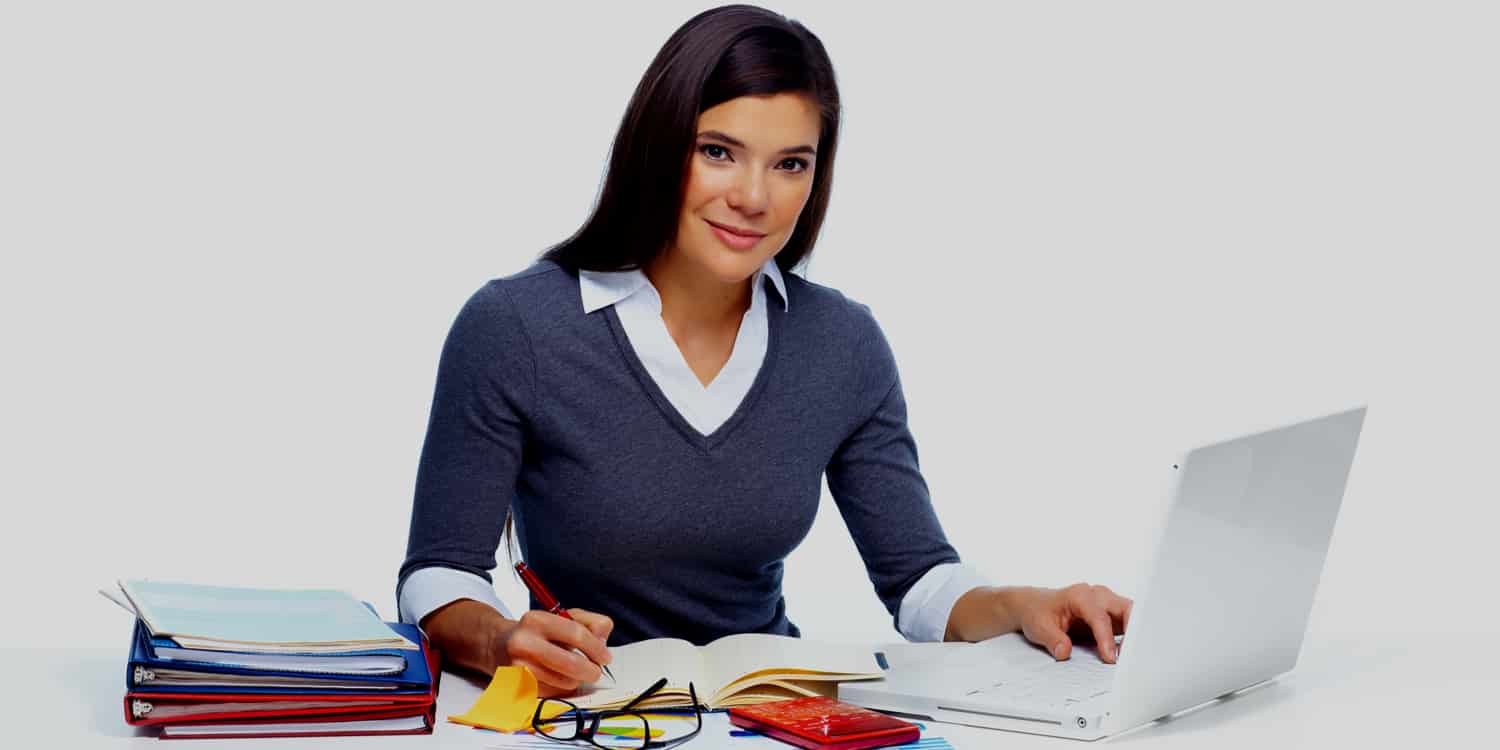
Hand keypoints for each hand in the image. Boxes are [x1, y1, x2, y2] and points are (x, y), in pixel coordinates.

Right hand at [495, 608, 613, 696]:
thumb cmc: (537, 631)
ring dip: (576, 680)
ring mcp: (518, 667)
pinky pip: (552, 694)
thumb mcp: (562, 617)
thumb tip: (602, 640)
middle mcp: (523, 643)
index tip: (605, 657)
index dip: (596, 648)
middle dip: (591, 670)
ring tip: (573, 672)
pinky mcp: (517, 687)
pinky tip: (557, 678)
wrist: (496, 645)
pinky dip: (561, 688)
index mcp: (537, 620)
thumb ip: (589, 622)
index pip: (576, 634)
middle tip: (596, 671)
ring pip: (564, 682)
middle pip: (571, 663)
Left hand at [1017, 584, 1131, 662]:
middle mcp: (1097, 596)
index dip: (1106, 638)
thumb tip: (1065, 652)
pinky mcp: (1109, 614)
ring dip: (1134, 634)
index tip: (1110, 658)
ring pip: (1131, 614)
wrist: (1033, 606)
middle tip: (1131, 655)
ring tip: (1131, 656)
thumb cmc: (1037, 612)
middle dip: (1133, 630)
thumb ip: (1053, 639)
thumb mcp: (1038, 627)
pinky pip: (1127, 623)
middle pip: (1125, 608)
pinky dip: (1131, 636)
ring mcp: (1105, 604)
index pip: (1100, 617)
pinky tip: (1128, 652)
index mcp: (1080, 595)